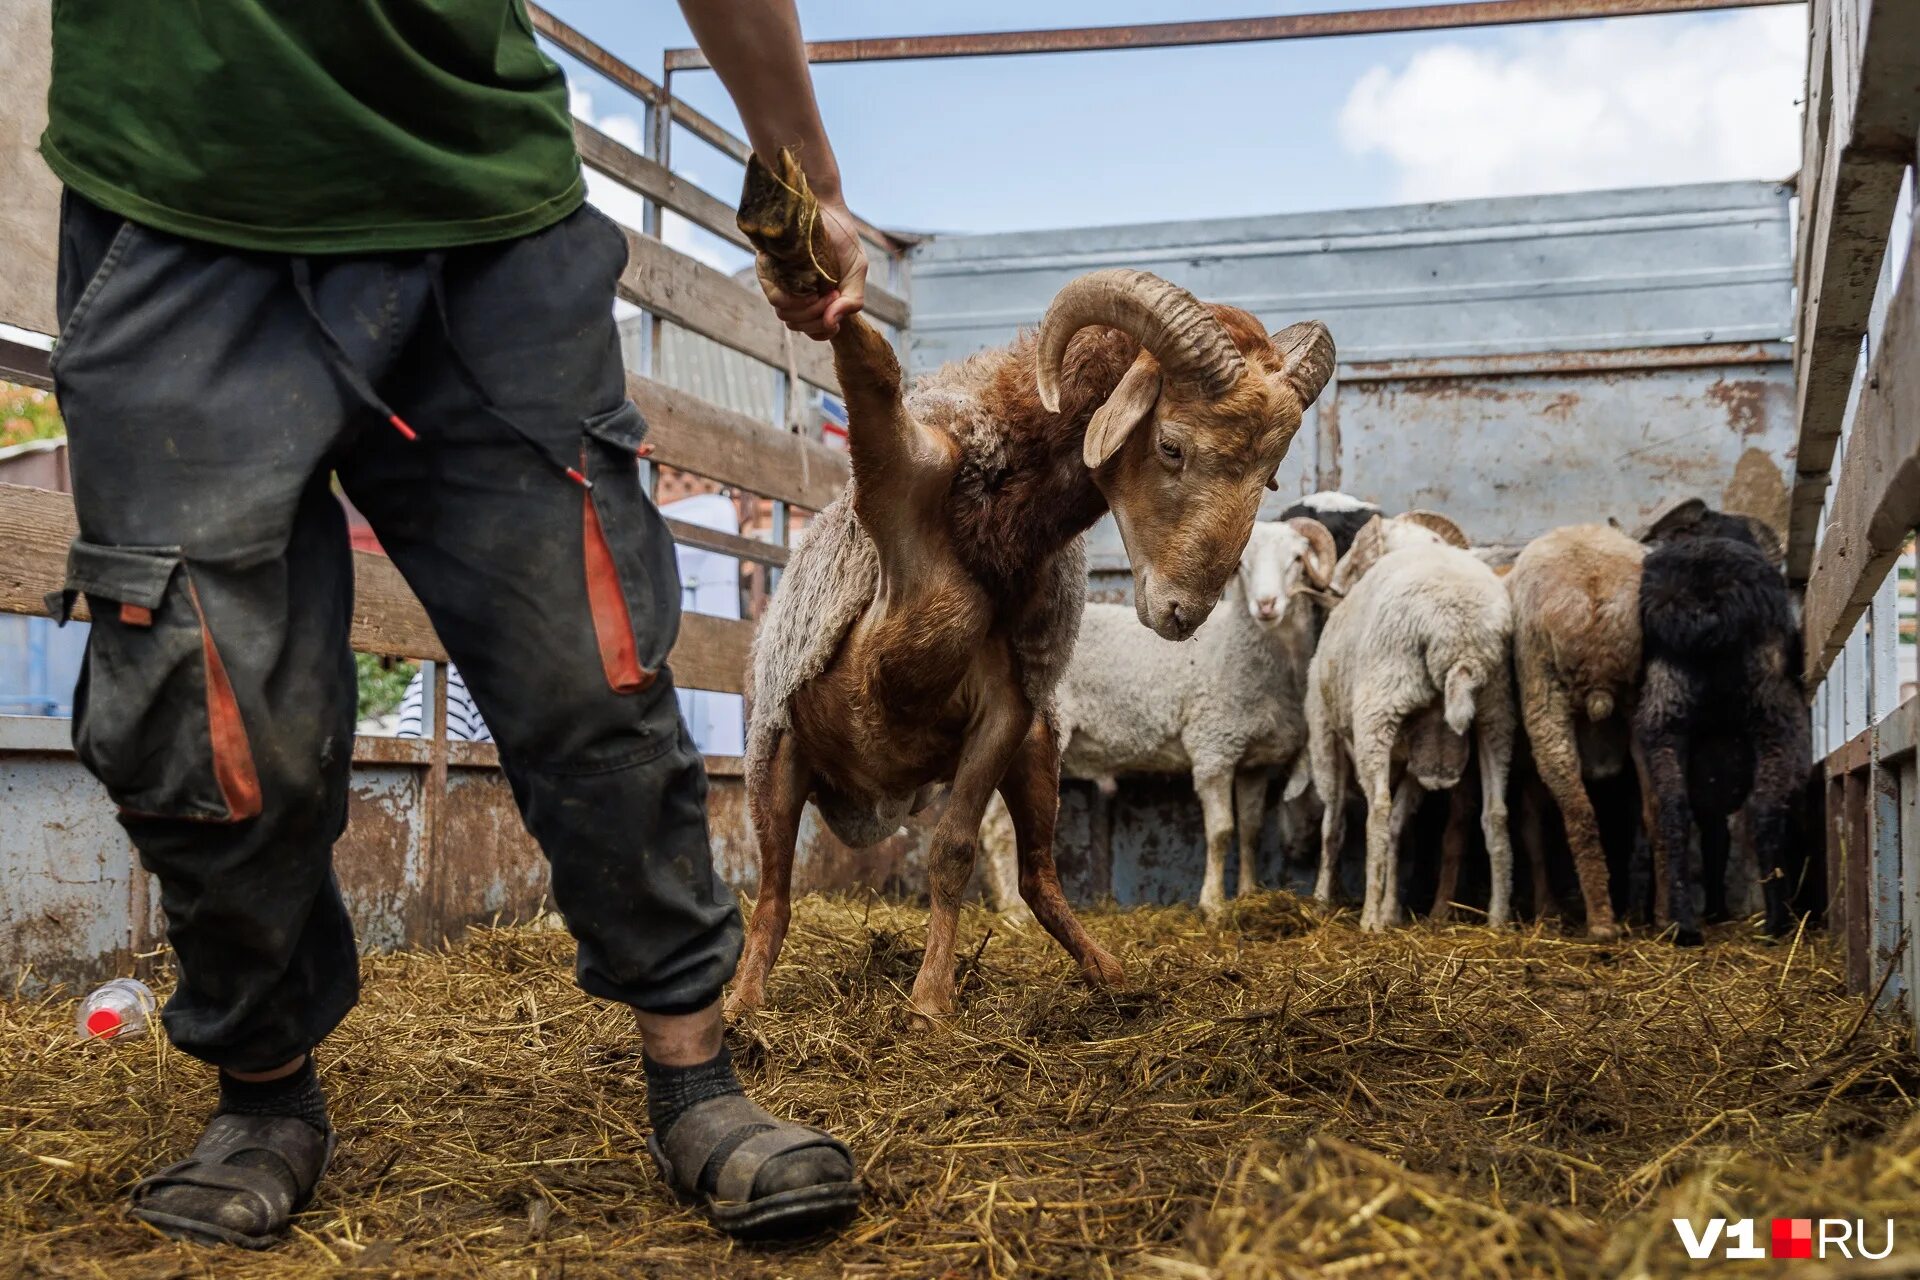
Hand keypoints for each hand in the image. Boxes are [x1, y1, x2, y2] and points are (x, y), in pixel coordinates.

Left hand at [755, 199, 867, 340]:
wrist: (824, 206)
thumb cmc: (842, 238)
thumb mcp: (857, 271)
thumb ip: (852, 301)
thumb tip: (832, 324)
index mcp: (817, 298)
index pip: (814, 330)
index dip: (823, 331)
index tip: (836, 319)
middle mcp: (797, 293)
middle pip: (799, 326)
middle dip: (818, 320)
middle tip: (833, 297)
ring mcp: (782, 283)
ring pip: (786, 316)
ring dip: (809, 311)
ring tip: (825, 291)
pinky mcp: (769, 272)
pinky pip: (776, 298)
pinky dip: (794, 299)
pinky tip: (808, 288)